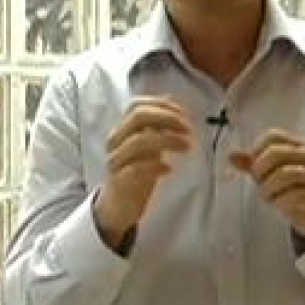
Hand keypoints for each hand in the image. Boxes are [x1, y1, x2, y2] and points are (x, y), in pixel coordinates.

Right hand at [94, 97, 192, 248]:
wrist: (118, 205)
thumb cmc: (135, 171)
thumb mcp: (146, 144)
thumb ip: (155, 124)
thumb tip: (169, 100)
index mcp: (122, 129)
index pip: (136, 105)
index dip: (161, 105)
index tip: (184, 114)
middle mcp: (116, 141)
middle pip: (138, 117)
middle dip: (167, 118)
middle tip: (188, 129)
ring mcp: (116, 160)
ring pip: (137, 141)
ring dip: (167, 140)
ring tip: (186, 147)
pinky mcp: (119, 181)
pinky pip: (136, 169)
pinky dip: (156, 166)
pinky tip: (169, 169)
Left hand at [229, 130, 304, 238]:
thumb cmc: (289, 187)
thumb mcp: (268, 173)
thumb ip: (251, 163)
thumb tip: (231, 156)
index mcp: (298, 144)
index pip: (273, 136)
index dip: (256, 150)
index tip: (254, 166)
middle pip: (276, 153)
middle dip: (260, 170)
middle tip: (259, 182)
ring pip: (285, 174)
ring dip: (268, 188)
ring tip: (268, 195)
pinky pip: (293, 195)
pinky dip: (279, 201)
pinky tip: (279, 203)